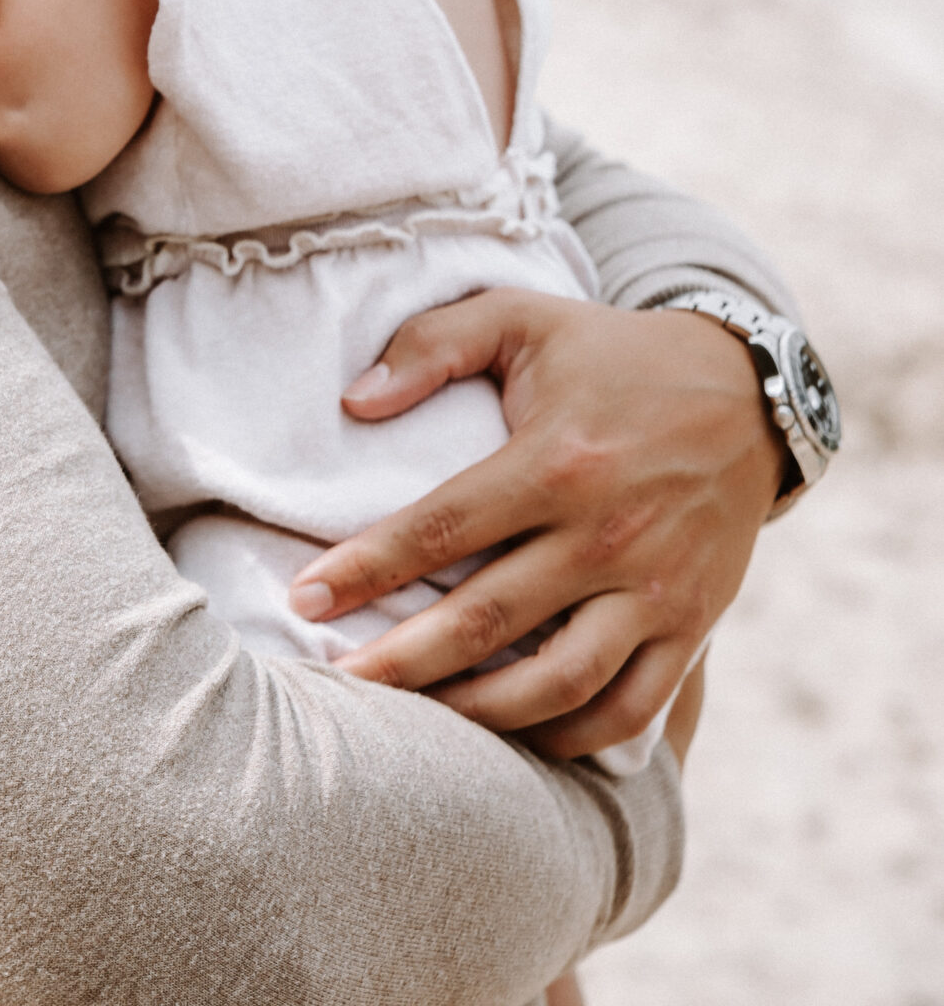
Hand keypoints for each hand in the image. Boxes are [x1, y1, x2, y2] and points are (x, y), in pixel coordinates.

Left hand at [288, 291, 782, 759]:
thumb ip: (432, 344)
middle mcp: (606, 533)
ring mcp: (653, 589)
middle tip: (336, 685)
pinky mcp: (690, 625)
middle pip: (485, 621)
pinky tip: (513, 735)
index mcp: (556, 460)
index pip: (442, 527)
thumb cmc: (613, 353)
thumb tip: (353, 401)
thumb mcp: (522, 317)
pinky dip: (568, 738)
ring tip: (413, 723)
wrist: (750, 392)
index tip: (306, 597)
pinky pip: (628, 710)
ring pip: (555, 685)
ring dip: (477, 715)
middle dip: (401, 662)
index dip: (367, 568)